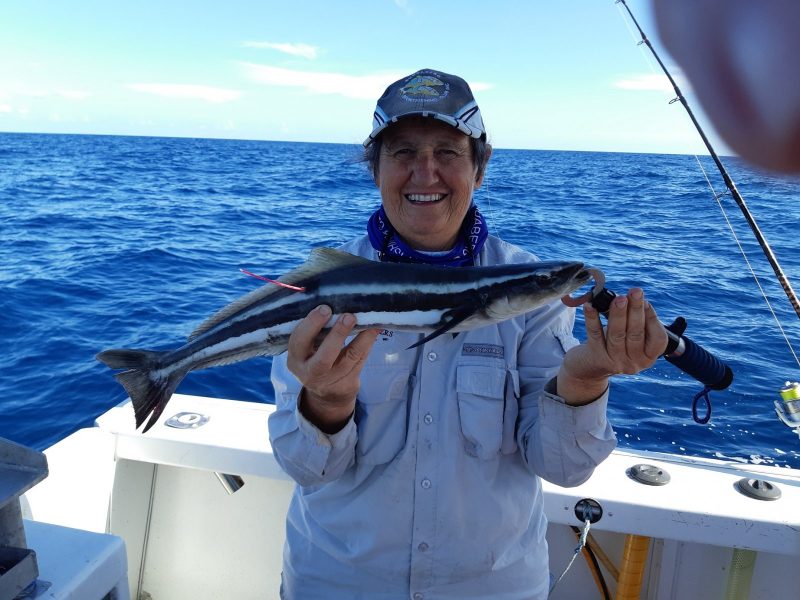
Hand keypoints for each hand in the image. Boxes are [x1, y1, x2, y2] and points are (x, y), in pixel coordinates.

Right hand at [286, 305, 378, 432]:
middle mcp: (310, 373)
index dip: (311, 325)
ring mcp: (331, 381)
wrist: (326, 393)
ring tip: (370, 321)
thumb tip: (334, 299)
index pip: (298, 342)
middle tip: (348, 316)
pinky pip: (361, 361)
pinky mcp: (348, 384)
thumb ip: (314, 330)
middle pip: (323, 358)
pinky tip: (375, 329)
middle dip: (337, 335)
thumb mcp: (306, 349)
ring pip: (349, 359)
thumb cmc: (315, 358)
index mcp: (295, 359)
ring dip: (361, 338)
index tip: (325, 308)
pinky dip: (368, 343)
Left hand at [557, 288, 666, 404]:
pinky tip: (590, 306)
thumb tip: (636, 298)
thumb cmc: (615, 344)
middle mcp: (634, 363)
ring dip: (618, 314)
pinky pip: (595, 334)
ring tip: (619, 298)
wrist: (589, 368)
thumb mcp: (631, 337)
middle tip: (634, 292)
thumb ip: (636, 321)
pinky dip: (593, 318)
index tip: (646, 301)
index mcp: (648, 357)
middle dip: (636, 310)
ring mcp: (615, 362)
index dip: (653, 319)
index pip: (659, 340)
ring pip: (617, 335)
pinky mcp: (596, 357)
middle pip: (636, 334)